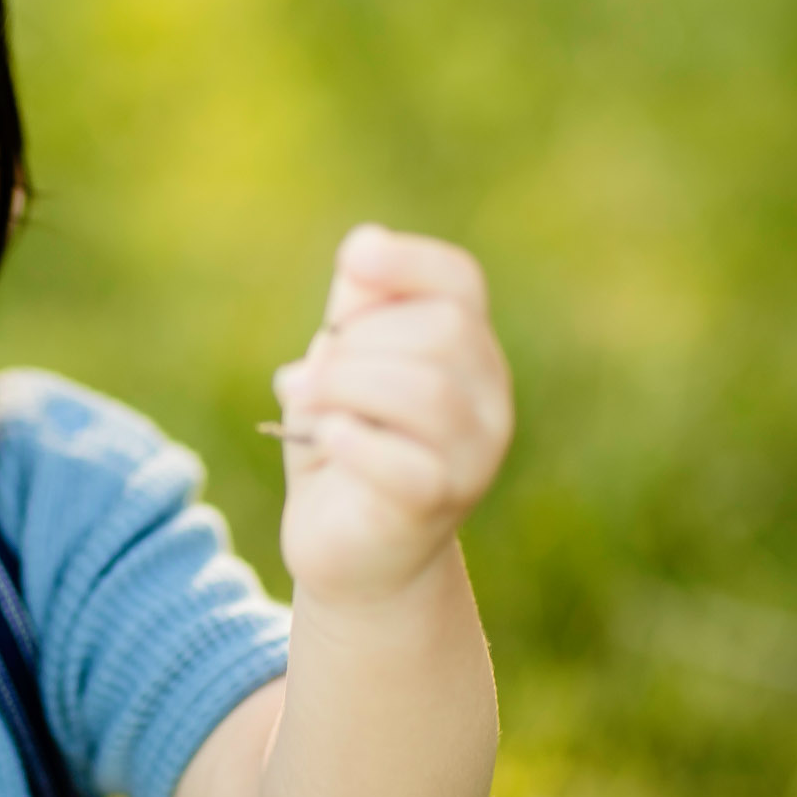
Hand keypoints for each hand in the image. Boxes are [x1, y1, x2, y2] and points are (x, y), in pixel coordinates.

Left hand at [273, 225, 511, 606]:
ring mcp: (474, 454)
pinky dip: (355, 441)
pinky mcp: (439, 503)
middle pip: (442, 329)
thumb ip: (354, 313)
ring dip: (346, 388)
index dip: (408, 261)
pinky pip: (409, 464)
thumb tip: (364, 246)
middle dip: (358, 342)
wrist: (347, 550)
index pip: (458, 282)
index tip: (353, 261)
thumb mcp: (339, 368)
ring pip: (428, 392)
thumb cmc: (345, 446)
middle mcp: (486, 397)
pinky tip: (328, 440)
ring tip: (311, 410)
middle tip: (313, 382)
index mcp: (463, 349)